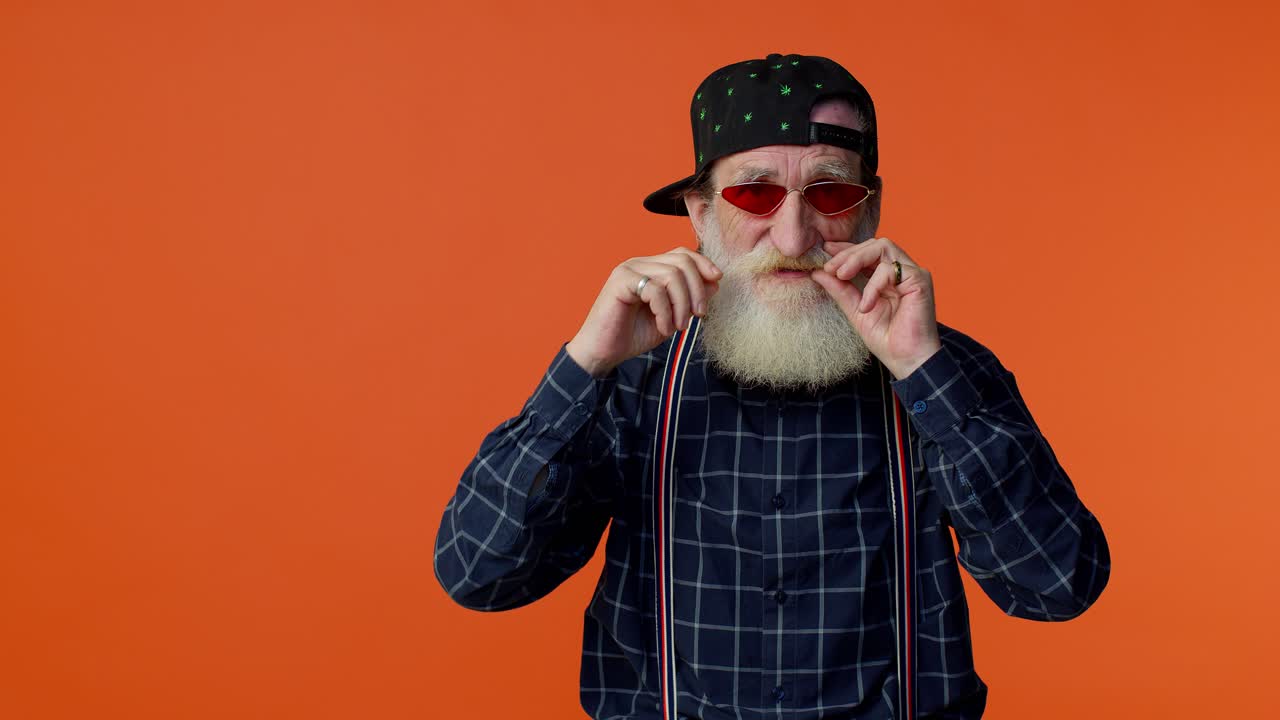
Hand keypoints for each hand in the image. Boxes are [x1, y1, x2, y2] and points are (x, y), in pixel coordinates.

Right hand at [566, 247, 721, 376]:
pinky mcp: (620, 282)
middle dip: (696, 289)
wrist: (602, 353)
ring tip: (678, 327)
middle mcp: (639, 264)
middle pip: (682, 261)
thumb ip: (689, 299)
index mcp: (650, 268)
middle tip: (699, 315)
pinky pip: (655, 289)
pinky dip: (665, 312)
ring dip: (682, 305)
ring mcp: (628, 270)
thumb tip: (714, 282)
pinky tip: (663, 328)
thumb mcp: (671, 317)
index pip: (682, 254)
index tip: (717, 280)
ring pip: (671, 275)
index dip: (703, 263)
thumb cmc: (632, 335)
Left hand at [810, 237, 941, 379]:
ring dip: (857, 259)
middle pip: (874, 244)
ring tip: (841, 276)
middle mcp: (901, 272)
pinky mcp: (920, 280)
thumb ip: (840, 290)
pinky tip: (866, 305)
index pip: (867, 252)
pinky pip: (890, 270)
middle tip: (830, 268)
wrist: (907, 360)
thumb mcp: (855, 311)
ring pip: (883, 247)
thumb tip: (817, 272)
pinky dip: (872, 285)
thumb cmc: (886, 339)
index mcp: (887, 277)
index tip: (825, 250)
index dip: (846, 248)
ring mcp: (912, 274)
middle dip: (848, 253)